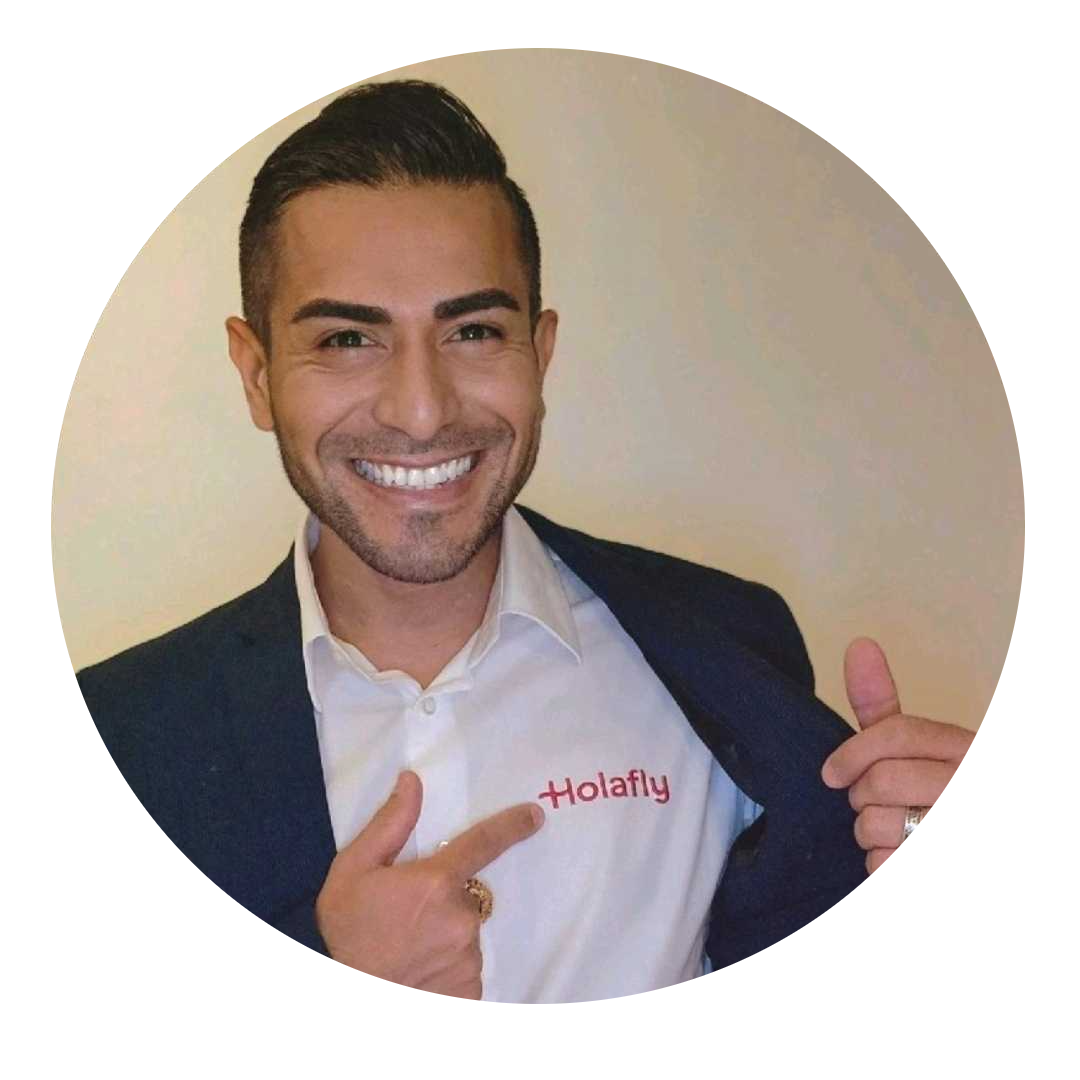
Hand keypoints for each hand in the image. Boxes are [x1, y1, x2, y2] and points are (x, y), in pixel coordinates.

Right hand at [315, 770, 544, 997]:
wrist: (351, 998)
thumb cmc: (349, 933)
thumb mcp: (352, 871)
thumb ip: (389, 824)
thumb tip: (412, 782)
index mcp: (436, 881)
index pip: (484, 843)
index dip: (511, 826)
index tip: (534, 815)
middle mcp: (462, 916)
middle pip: (466, 895)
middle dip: (444, 899)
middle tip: (409, 918)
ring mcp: (470, 957)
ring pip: (466, 932)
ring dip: (446, 934)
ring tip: (411, 949)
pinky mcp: (472, 989)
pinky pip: (467, 966)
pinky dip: (449, 967)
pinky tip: (423, 972)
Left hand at [821, 638, 973, 874]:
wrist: (983, 857)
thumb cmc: (933, 795)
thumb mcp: (914, 749)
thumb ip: (882, 705)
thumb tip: (859, 644)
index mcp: (965, 746)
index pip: (897, 733)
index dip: (852, 754)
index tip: (831, 774)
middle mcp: (965, 777)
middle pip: (883, 781)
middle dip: (861, 798)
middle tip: (872, 805)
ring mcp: (953, 820)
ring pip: (879, 826)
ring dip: (868, 835)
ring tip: (890, 834)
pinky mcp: (941, 859)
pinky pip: (885, 864)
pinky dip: (879, 865)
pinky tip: (898, 857)